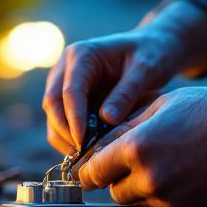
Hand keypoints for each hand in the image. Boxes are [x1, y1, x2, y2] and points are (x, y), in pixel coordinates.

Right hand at [43, 1, 206, 154]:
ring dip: (65, 138)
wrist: (154, 48)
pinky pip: (64, 122)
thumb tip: (106, 119)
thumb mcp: (146, 70)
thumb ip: (127, 92)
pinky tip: (90, 152)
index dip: (74, 118)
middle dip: (65, 131)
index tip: (83, 142)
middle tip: (83, 155)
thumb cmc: (151, 54)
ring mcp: (66, 83)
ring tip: (86, 158)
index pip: (69, 90)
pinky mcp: (72, 99)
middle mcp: (66, 68)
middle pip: (53, 103)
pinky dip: (72, 138)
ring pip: (54, 116)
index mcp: (81, 55)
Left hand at [77, 86, 206, 206]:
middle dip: (119, 178)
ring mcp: (171, 202)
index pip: (92, 173)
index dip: (91, 169)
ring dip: (143, 188)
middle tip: (137, 161)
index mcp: (136, 149)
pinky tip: (186, 174)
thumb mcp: (161, 105)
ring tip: (167, 163)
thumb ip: (126, 126)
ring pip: (139, 202)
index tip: (95, 166)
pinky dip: (168, 197)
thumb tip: (98, 143)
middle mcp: (149, 180)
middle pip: (114, 192)